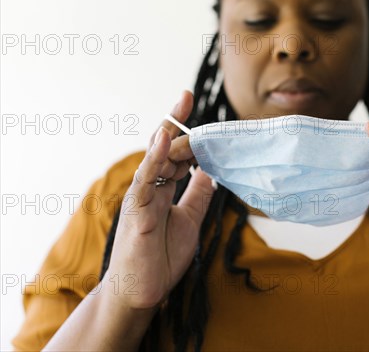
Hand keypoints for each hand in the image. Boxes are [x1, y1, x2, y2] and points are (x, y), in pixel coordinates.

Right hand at [104, 90, 214, 308]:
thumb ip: (198, 194)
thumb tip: (211, 171)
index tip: (193, 107)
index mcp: (161, 189)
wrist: (143, 292)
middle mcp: (149, 188)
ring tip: (180, 106)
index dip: (185, 132)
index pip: (174, 153)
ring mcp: (141, 198)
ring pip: (154, 158)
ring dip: (167, 132)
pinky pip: (145, 181)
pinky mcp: (137, 212)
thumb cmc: (160, 257)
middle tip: (188, 96)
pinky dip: (154, 159)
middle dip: (176, 123)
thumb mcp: (190, 219)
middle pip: (163, 149)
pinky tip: (165, 141)